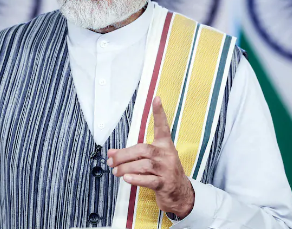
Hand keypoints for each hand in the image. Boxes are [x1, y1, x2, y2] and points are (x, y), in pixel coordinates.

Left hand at [107, 96, 194, 217]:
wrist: (180, 194)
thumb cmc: (163, 173)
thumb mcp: (150, 160)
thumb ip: (132, 155)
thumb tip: (111, 153)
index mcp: (165, 145)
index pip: (162, 127)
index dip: (159, 113)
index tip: (157, 99)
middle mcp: (167, 155)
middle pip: (143, 149)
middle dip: (124, 154)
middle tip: (111, 159)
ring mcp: (167, 170)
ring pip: (144, 165)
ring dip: (126, 168)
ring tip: (116, 171)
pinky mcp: (164, 184)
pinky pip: (149, 180)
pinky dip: (136, 179)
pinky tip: (127, 179)